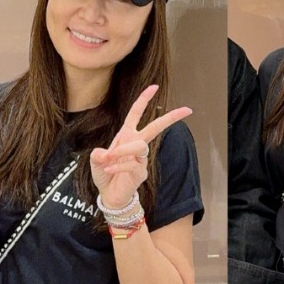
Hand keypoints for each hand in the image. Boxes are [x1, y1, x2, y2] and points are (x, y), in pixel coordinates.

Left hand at [90, 84, 191, 208]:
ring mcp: (141, 159)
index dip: (144, 100)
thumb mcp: (96, 161)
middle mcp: (136, 145)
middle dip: (171, 118)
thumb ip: (98, 155)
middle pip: (156, 127)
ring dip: (123, 150)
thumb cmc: (105, 174)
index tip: (154, 87)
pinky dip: (118, 166)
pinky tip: (109, 170)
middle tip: (187, 110)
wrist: (109, 195)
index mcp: (126, 136)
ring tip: (109, 159)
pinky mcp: (141, 173)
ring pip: (140, 146)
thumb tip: (104, 154)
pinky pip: (132, 164)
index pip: (136, 114)